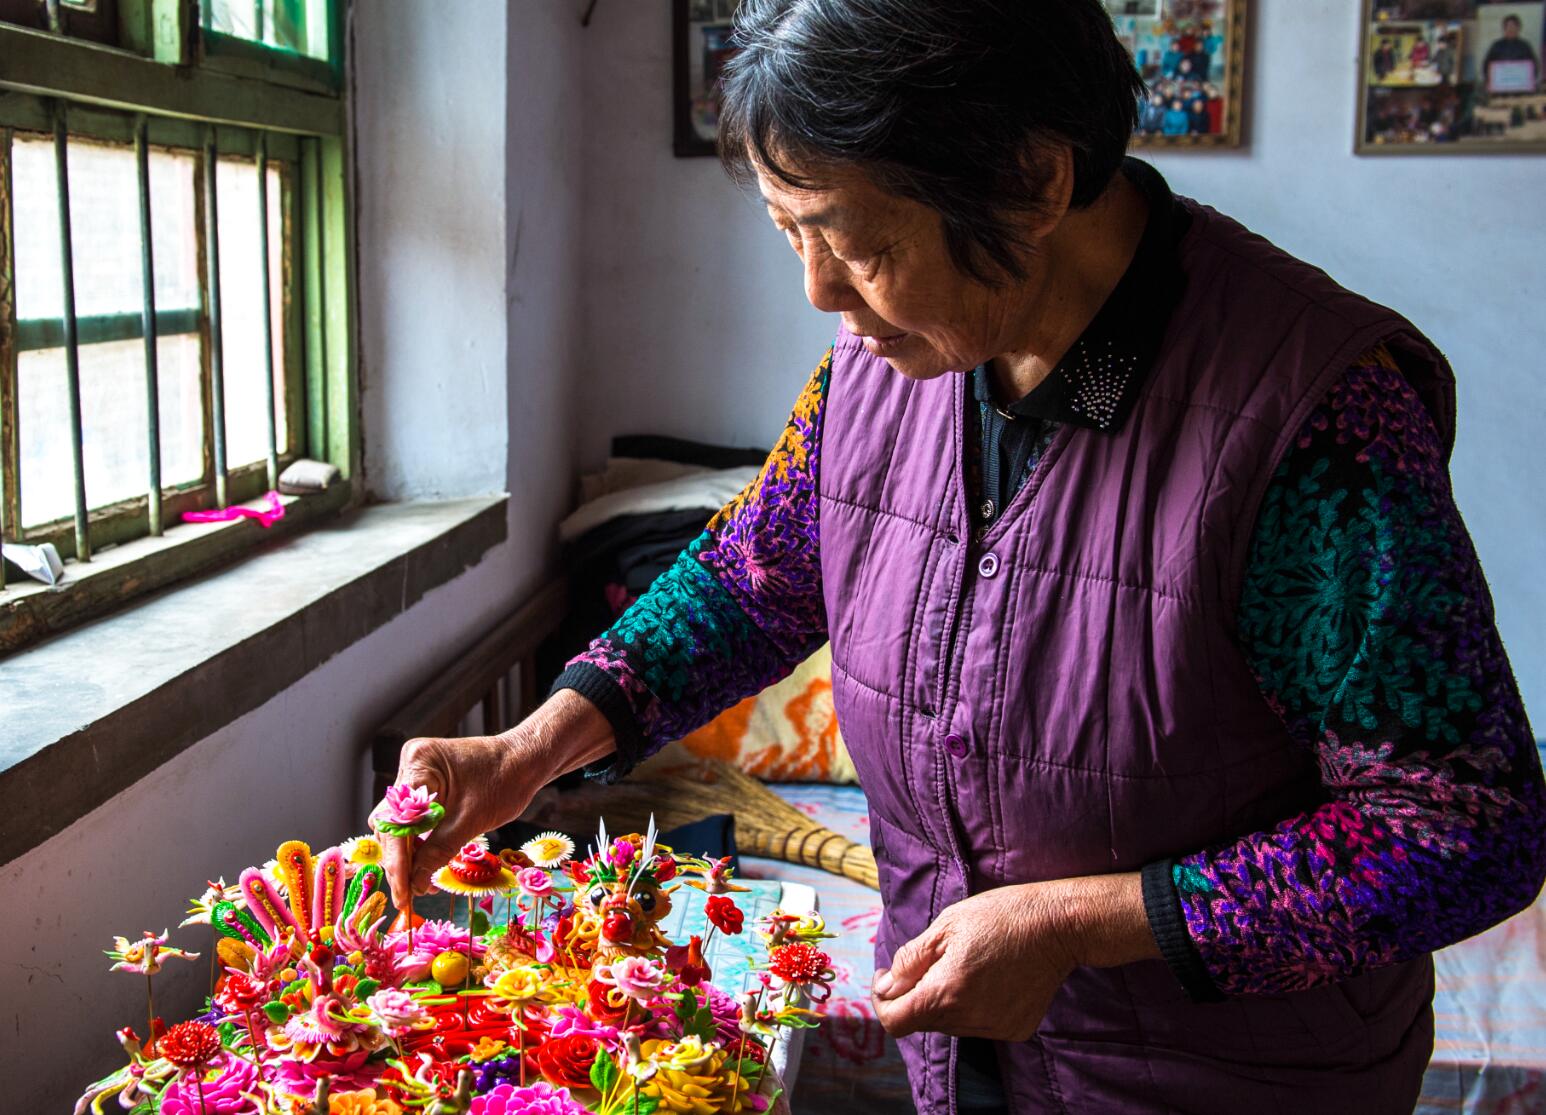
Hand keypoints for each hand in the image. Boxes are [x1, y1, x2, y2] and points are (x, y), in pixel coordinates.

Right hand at [376, 690, 615, 909]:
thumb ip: (439, 851)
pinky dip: (418, 842)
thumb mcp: (472, 820)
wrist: (526, 760)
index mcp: (419, 764)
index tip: (402, 894)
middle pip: (393, 824)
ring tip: (417, 887)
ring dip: (407, 855)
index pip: (397, 821)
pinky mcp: (425, 786)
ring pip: (400, 824)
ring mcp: (416, 775)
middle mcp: (411, 765)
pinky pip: (413, 819)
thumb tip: (415, 885)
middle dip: (400, 861)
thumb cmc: (506, 781)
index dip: (398, 861)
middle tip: (408, 897)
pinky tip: (424, 867)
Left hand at [870, 872, 1156, 1040]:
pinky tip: (988, 977)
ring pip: (949, 1024)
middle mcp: (969, 1018)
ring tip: (964, 963)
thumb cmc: (999, 915)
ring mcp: (994, 1028)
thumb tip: (886, 987)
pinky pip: (978, 1024)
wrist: (1057, 925)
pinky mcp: (1015, 1029)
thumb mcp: (945, 925)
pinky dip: (972, 1005)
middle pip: (922, 1021)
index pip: (895, 1022)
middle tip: (929, 959)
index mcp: (946, 992)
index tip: (887, 977)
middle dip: (915, 993)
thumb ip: (911, 960)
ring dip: (944, 1000)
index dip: (883, 1001)